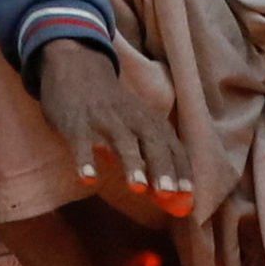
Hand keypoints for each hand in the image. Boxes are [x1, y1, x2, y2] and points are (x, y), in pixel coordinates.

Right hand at [35, 41, 194, 220]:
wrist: (76, 70)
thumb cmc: (112, 109)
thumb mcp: (136, 125)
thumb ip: (150, 156)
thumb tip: (167, 195)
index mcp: (150, 121)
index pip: (173, 147)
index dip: (180, 170)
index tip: (187, 194)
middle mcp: (132, 119)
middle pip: (153, 143)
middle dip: (161, 167)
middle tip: (167, 193)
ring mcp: (104, 120)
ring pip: (122, 141)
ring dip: (131, 163)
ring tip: (137, 188)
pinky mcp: (77, 123)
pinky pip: (81, 142)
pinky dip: (85, 159)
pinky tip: (88, 178)